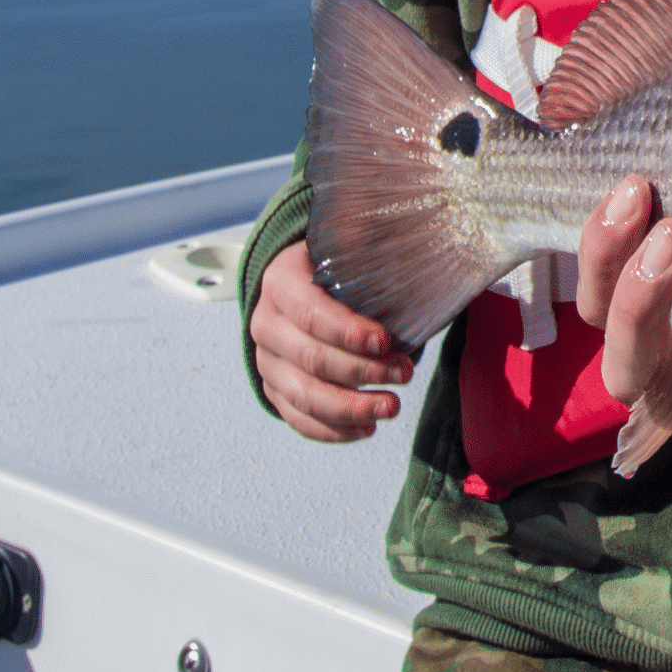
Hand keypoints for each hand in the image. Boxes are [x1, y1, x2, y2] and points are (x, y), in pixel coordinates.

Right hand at [251, 241, 416, 441]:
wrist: (300, 281)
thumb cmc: (332, 265)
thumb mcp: (343, 243)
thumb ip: (363, 242)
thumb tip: (402, 241)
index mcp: (281, 282)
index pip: (310, 313)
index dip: (348, 332)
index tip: (386, 341)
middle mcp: (266, 324)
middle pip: (311, 359)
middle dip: (362, 372)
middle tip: (405, 374)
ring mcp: (268, 361)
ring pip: (303, 395)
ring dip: (350, 407)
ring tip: (391, 407)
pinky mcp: (275, 389)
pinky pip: (298, 418)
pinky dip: (333, 430)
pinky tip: (366, 428)